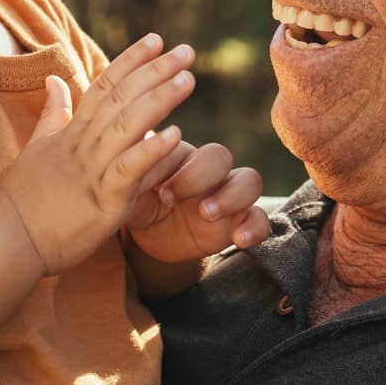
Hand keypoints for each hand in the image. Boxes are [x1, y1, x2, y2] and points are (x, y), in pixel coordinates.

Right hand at [0, 34, 195, 275]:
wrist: (5, 239)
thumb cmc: (21, 199)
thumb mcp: (37, 147)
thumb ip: (53, 114)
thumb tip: (54, 81)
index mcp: (72, 133)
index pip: (105, 86)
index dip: (132, 60)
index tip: (157, 39)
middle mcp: (84, 145)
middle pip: (122, 97)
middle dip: (155, 71)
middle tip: (187, 50)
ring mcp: (92, 170)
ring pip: (128, 126)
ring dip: (160, 100)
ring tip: (188, 79)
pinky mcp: (102, 200)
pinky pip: (129, 169)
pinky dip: (151, 150)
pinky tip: (177, 135)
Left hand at [125, 141, 269, 264]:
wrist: (146, 237)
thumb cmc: (135, 202)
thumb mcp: (125, 188)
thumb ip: (128, 170)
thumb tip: (130, 146)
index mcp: (179, 156)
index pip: (183, 145)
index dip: (174, 164)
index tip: (155, 188)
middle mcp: (206, 171)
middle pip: (220, 157)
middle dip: (198, 176)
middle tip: (169, 199)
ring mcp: (226, 195)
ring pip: (249, 181)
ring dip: (231, 196)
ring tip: (206, 214)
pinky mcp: (237, 223)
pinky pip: (260, 219)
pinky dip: (256, 227)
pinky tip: (239, 239)